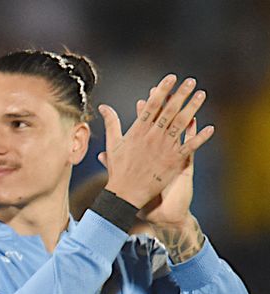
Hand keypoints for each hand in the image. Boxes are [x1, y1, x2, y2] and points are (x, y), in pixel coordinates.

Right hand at [97, 75, 214, 208]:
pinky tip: (210, 127)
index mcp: (137, 131)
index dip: (162, 91)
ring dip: (193, 108)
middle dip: (181, 94)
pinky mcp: (173, 161)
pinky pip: (189, 147)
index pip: (152, 106)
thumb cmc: (118, 169)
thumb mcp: (112, 144)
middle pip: (169, 111)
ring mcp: (164, 148)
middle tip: (191, 81)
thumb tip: (103, 106)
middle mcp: (152, 137)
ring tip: (201, 95)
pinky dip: (200, 137)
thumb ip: (111, 123)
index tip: (171, 78)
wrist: (125, 193)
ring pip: (181, 124)